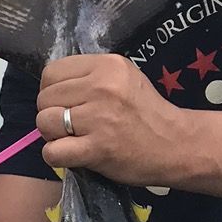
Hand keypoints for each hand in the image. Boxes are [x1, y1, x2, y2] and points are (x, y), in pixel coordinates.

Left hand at [38, 54, 192, 186]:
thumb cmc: (145, 112)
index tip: (65, 102)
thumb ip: (90, 76)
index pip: (51, 72)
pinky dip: (56, 156)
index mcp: (107, 66)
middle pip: (44, 98)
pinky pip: (52, 151)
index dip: (51, 90)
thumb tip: (51, 86)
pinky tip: (72, 154)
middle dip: (51, 113)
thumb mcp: (123, 78)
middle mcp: (101, 87)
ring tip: (72, 138)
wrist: (176, 145)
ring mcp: (99, 118)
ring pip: (44, 122)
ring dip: (52, 135)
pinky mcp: (97, 148)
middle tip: (71, 124)